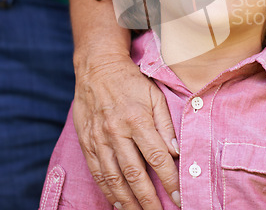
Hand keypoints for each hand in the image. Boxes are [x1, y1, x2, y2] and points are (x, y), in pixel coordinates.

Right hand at [73, 51, 180, 209]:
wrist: (97, 68)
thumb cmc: (131, 81)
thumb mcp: (155, 96)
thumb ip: (166, 124)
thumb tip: (175, 152)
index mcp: (137, 120)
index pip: (157, 158)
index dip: (169, 181)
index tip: (178, 198)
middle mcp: (116, 133)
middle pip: (134, 174)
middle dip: (148, 200)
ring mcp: (99, 139)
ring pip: (113, 178)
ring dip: (127, 201)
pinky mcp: (86, 142)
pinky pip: (97, 172)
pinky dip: (107, 190)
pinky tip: (116, 202)